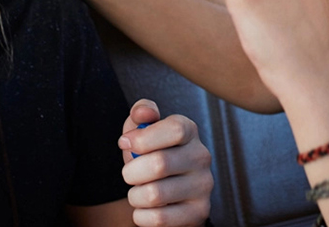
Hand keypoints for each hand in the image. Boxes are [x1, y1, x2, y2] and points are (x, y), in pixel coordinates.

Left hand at [119, 99, 212, 226]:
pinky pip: (159, 218)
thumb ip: (141, 114)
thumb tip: (143, 113)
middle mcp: (201, 157)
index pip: (174, 130)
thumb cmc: (152, 156)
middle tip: (129, 174)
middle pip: (159, 164)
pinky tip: (147, 209)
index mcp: (189, 131)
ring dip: (135, 196)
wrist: (169, 194)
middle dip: (131, 172)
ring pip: (155, 194)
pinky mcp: (199, 212)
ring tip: (139, 192)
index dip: (143, 138)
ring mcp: (203, 186)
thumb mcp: (143, 132)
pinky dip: (142, 216)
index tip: (125, 143)